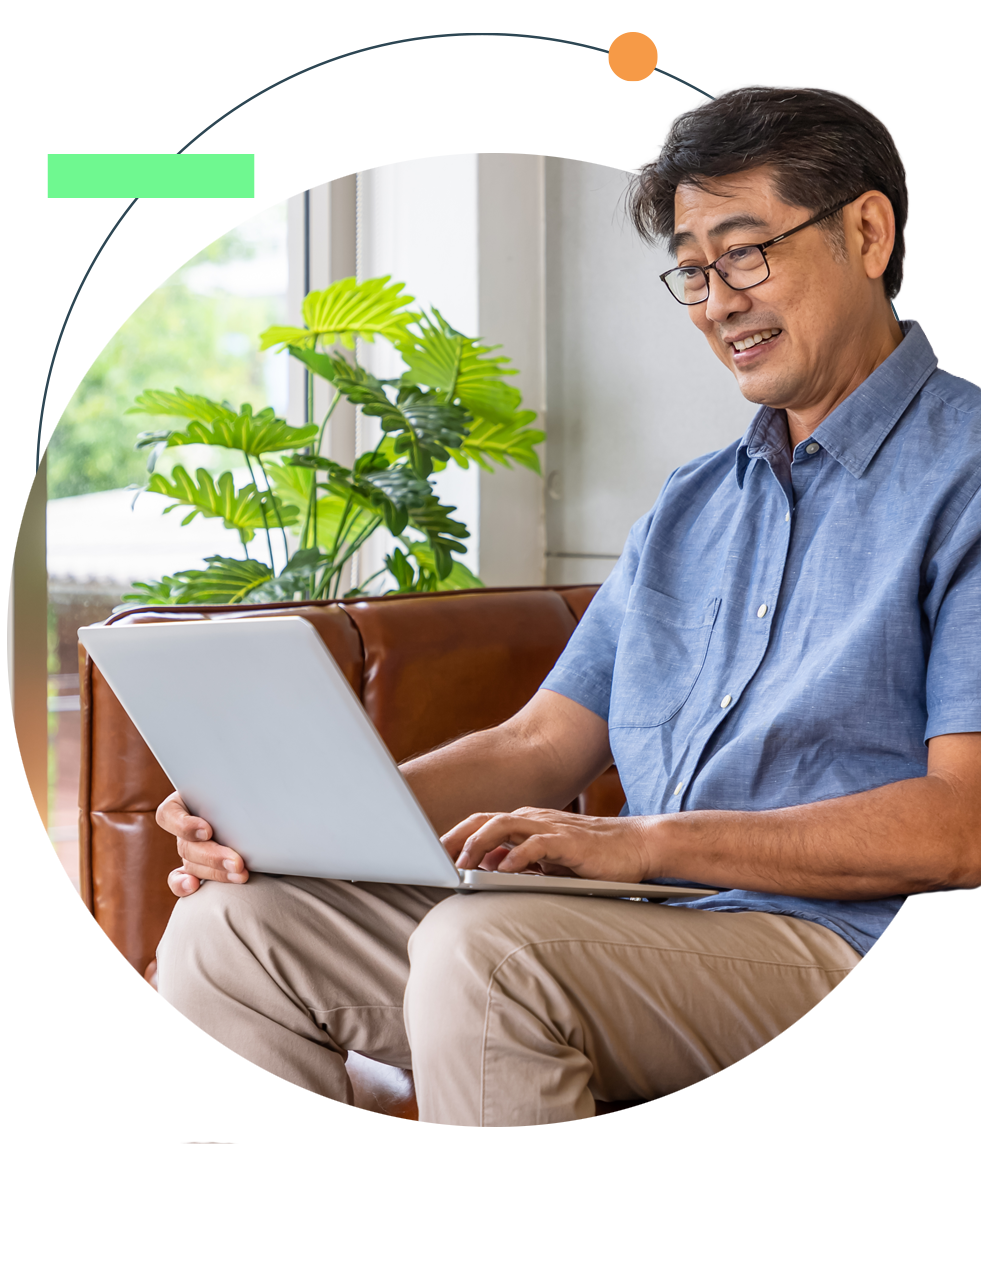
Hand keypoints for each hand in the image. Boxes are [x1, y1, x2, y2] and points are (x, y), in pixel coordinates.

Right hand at [155, 791, 248, 897]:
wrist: (257, 810)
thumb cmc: (246, 792)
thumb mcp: (237, 788)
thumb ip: (236, 790)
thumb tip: (251, 788)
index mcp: (186, 801)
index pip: (170, 814)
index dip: (184, 825)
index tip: (208, 830)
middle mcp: (184, 826)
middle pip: (186, 846)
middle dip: (213, 856)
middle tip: (237, 862)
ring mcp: (188, 848)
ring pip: (191, 864)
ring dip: (216, 872)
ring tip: (240, 874)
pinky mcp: (194, 867)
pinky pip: (179, 879)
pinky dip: (183, 885)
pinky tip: (195, 886)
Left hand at [443, 807, 657, 882]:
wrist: (637, 846)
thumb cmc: (592, 857)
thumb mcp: (548, 862)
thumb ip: (518, 861)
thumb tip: (484, 869)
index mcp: (526, 824)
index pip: (481, 824)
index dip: (454, 836)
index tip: (429, 855)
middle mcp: (533, 820)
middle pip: (484, 820)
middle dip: (456, 837)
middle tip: (432, 858)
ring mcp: (551, 828)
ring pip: (505, 826)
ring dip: (479, 844)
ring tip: (461, 865)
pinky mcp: (569, 841)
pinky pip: (538, 845)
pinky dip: (518, 856)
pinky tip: (504, 870)